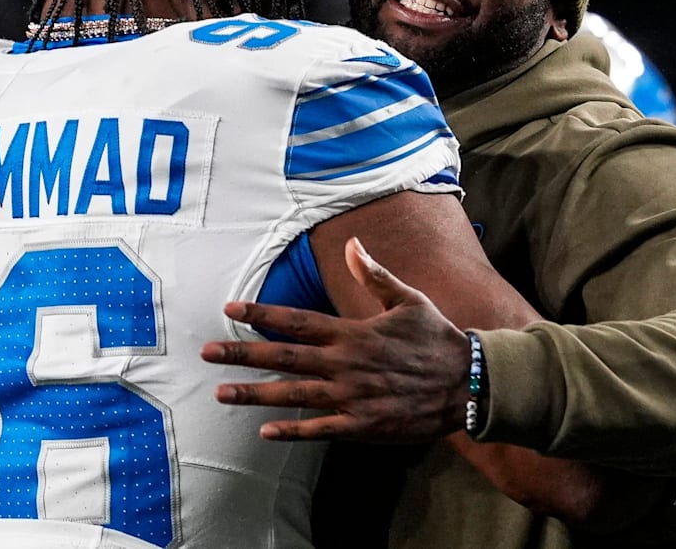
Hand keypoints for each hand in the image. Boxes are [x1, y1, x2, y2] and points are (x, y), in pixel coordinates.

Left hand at [200, 237, 471, 442]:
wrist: (469, 383)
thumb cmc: (436, 338)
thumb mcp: (407, 300)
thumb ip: (373, 275)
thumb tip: (352, 244)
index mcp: (352, 332)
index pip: (297, 320)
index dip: (261, 313)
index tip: (230, 308)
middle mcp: (346, 363)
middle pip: (284, 357)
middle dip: (242, 353)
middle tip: (207, 352)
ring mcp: (352, 397)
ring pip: (294, 394)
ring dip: (255, 394)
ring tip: (221, 392)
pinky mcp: (363, 426)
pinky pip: (321, 430)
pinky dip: (293, 431)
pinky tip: (264, 432)